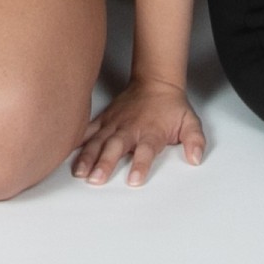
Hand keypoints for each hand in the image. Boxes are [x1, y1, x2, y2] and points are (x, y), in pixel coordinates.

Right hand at [72, 78, 208, 185]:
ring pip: (98, 141)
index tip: (134, 181)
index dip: (140, 165)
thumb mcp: (190, 123)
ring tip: (78, 172)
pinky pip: (88, 129)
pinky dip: (77, 139)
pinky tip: (67, 150)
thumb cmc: (171, 107)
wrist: (156, 82)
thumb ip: (194, 141)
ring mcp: (114, 124)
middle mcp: (130, 129)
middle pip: (116, 147)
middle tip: (95, 179)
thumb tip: (196, 158)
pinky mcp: (105, 119)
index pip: (146, 151)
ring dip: (87, 157)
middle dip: (105, 163)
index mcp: (151, 133)